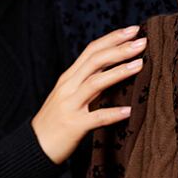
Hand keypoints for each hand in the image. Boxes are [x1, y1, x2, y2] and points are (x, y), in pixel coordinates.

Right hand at [31, 24, 147, 164]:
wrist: (35, 147)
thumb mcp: (69, 97)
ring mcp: (70, 106)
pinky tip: (129, 111)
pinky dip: (113, 113)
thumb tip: (115, 72)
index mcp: (68, 78)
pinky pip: (97, 118)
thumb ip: (88, 84)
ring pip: (95, 83)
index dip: (112, 38)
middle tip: (143, 41)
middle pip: (95, 60)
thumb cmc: (56, 123)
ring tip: (140, 65)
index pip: (91, 50)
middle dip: (120, 49)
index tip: (133, 30)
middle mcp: (68, 87)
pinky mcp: (73, 126)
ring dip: (119, 72)